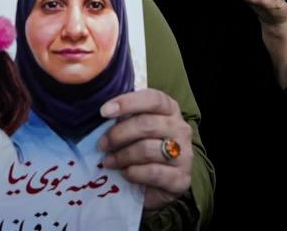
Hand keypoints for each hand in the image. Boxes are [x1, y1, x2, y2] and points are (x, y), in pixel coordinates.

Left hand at [98, 89, 193, 210]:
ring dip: (122, 156)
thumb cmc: (143, 149)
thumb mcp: (135, 129)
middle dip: (118, 134)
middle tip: (102, 144)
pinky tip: (124, 173)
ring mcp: (184, 155)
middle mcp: (181, 129)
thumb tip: (103, 114)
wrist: (158, 185)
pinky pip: (152, 172)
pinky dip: (133, 173)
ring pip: (147, 149)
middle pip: (147, 125)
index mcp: (170, 110)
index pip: (153, 99)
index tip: (104, 111)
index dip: (127, 103)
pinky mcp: (181, 179)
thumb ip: (125, 119)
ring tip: (108, 162)